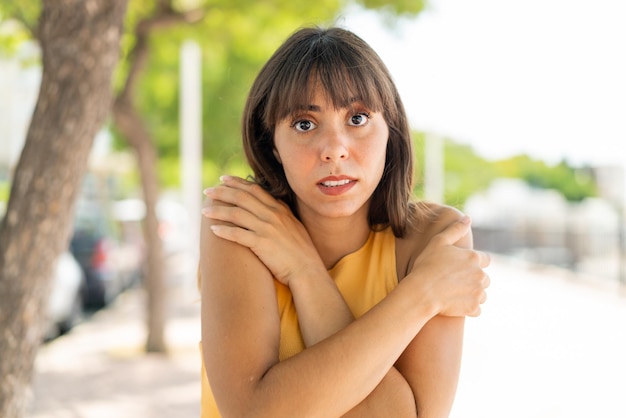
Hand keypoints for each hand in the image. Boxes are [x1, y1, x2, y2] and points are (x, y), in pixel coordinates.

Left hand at [202, 175, 324, 285]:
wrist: (307, 270)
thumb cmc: (301, 252)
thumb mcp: (293, 226)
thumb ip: (281, 214)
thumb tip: (271, 207)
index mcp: (280, 209)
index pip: (254, 190)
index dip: (237, 183)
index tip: (223, 180)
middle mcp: (273, 215)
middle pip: (242, 198)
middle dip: (222, 193)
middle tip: (208, 191)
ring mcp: (267, 229)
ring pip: (236, 214)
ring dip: (218, 210)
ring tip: (204, 210)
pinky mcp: (262, 244)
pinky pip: (238, 234)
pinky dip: (224, 231)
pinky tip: (213, 230)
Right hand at [408, 217, 490, 316]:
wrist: (421, 292)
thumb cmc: (426, 265)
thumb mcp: (438, 242)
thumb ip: (455, 230)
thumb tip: (468, 218)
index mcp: (474, 258)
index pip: (484, 260)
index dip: (473, 263)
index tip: (460, 268)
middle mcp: (481, 275)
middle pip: (484, 278)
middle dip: (473, 280)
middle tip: (454, 282)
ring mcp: (478, 292)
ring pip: (481, 294)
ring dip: (472, 294)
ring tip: (454, 293)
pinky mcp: (474, 308)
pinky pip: (477, 309)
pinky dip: (468, 308)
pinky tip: (455, 304)